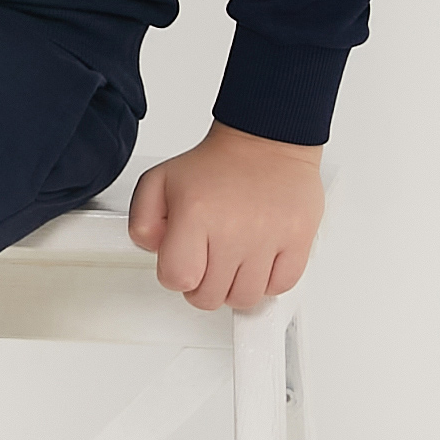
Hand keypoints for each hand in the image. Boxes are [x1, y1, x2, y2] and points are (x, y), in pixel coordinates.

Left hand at [127, 124, 324, 310]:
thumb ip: (141, 221)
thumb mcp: (159, 181)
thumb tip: (154, 252)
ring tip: (232, 261)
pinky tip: (258, 260)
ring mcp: (269, 237)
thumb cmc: (216, 164)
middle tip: (206, 262)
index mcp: (196, 214)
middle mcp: (233, 229)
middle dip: (202, 285)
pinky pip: (280, 287)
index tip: (183, 260)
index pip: (177, 279)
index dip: (176, 275)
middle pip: (209, 298)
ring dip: (234, 287)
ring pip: (245, 298)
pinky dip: (268, 282)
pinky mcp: (298, 239)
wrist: (265, 141)